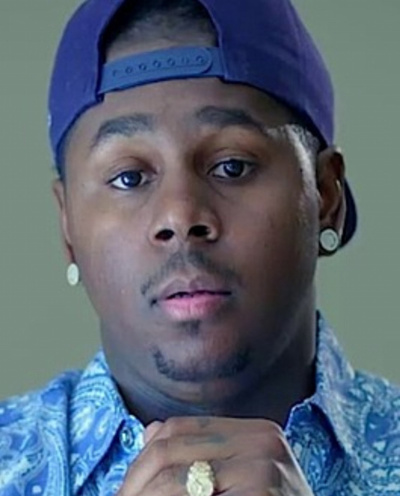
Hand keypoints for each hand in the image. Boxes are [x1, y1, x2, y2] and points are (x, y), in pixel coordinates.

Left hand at [116, 417, 313, 495]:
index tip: (124, 492)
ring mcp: (267, 469)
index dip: (140, 461)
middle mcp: (264, 440)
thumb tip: (150, 431)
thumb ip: (198, 453)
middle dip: (134, 486)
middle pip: (168, 452)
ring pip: (172, 479)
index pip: (175, 430)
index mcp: (254, 431)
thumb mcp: (236, 482)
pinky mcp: (264, 495)